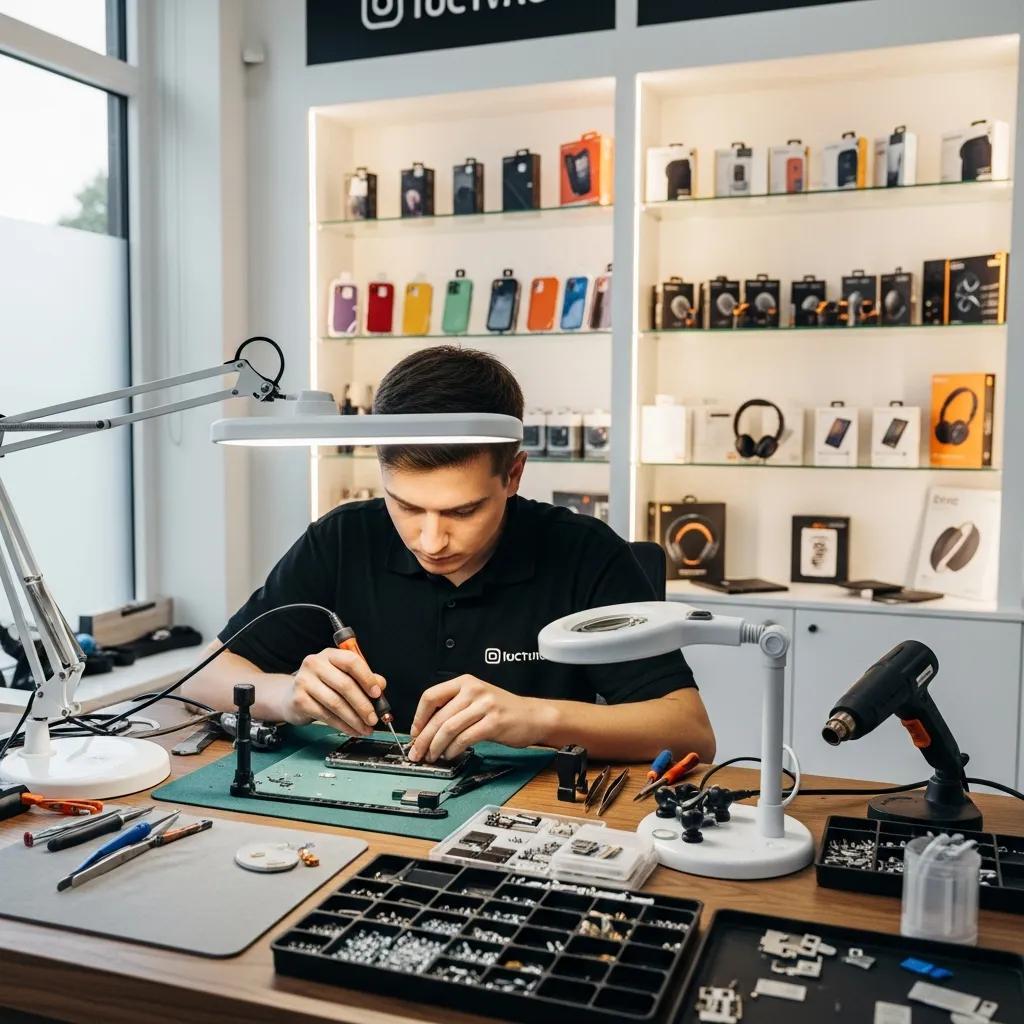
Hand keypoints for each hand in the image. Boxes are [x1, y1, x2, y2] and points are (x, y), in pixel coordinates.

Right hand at [282, 648, 386, 735]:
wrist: (292, 696)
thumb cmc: (323, 685)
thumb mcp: (344, 676)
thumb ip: (364, 678)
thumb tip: (381, 686)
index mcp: (330, 655)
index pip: (351, 661)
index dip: (367, 678)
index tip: (377, 693)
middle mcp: (315, 664)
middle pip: (345, 685)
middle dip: (363, 705)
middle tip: (374, 718)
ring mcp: (304, 681)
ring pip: (336, 703)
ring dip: (354, 719)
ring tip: (365, 728)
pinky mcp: (299, 700)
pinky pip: (326, 715)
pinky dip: (342, 725)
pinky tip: (351, 729)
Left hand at [408, 675, 549, 762]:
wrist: (534, 715)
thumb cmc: (503, 710)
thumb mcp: (477, 698)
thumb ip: (454, 707)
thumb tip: (427, 728)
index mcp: (466, 682)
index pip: (431, 696)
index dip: (419, 717)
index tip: (415, 732)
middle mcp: (474, 690)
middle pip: (438, 716)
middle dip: (423, 738)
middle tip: (417, 752)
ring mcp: (484, 705)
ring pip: (449, 728)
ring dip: (436, 746)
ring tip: (432, 756)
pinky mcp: (493, 723)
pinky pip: (465, 738)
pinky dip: (453, 749)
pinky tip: (450, 754)